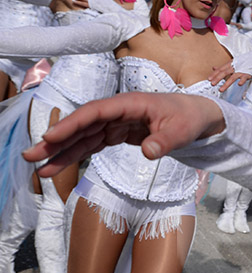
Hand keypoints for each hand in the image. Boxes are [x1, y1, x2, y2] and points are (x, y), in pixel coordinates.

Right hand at [22, 93, 224, 176]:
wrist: (200, 118)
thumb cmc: (191, 118)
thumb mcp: (183, 130)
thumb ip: (165, 141)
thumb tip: (148, 152)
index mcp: (130, 103)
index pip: (95, 112)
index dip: (71, 124)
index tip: (50, 137)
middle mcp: (119, 111)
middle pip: (82, 125)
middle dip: (56, 140)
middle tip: (31, 156)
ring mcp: (117, 123)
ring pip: (84, 137)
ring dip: (62, 152)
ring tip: (40, 169)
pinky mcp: (119, 134)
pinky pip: (93, 144)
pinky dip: (77, 155)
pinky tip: (59, 167)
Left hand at [208, 62, 251, 92]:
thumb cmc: (242, 64)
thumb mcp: (232, 64)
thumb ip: (223, 67)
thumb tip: (213, 68)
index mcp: (230, 64)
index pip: (221, 69)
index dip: (214, 74)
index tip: (209, 79)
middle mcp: (235, 67)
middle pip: (224, 72)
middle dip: (218, 78)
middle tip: (212, 84)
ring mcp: (241, 70)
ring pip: (233, 77)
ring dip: (226, 84)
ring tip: (221, 90)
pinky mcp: (248, 74)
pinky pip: (244, 78)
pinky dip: (242, 81)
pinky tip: (239, 84)